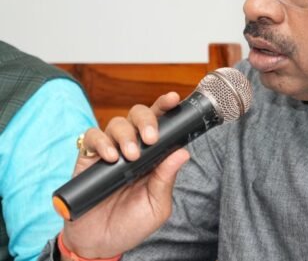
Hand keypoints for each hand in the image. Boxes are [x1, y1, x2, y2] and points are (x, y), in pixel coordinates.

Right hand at [60, 92, 189, 258]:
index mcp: (154, 156)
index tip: (173, 98)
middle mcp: (133, 148)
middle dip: (146, 120)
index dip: (166, 108)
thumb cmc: (131, 225)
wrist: (98, 244)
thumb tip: (183, 152)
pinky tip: (109, 157)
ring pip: (117, 123)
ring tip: (128, 157)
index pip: (162, 124)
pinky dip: (101, 142)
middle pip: (138, 115)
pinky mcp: (88, 158)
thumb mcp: (156, 206)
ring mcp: (110, 151)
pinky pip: (92, 136)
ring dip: (125, 135)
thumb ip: (166, 179)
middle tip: (150, 138)